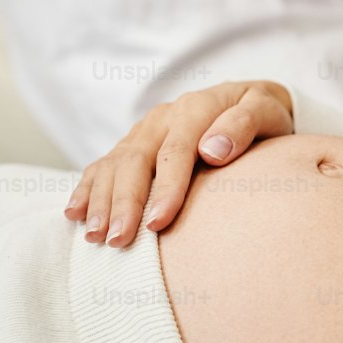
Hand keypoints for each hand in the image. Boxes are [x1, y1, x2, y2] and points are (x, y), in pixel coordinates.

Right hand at [64, 80, 293, 246]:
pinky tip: (75, 214)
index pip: (175, 152)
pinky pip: (104, 164)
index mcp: (195, 108)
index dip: (166, 188)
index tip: (159, 223)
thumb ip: (243, 126)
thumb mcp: (267, 111)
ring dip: (101, 200)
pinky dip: (88, 188)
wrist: (254, 101)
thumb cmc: (265, 113)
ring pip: (115, 164)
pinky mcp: (135, 144)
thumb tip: (212, 151)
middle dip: (124, 203)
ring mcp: (145, 131)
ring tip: (95, 236)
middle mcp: (164, 117)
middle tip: (117, 241)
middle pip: (135, 160)